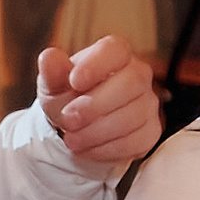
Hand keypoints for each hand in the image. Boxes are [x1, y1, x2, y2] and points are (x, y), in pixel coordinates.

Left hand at [37, 34, 162, 179]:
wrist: (76, 126)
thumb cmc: (68, 98)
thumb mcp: (53, 85)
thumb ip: (52, 71)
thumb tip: (49, 57)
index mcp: (114, 54)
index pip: (116, 50)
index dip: (97, 65)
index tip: (74, 81)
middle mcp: (138, 74)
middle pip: (131, 83)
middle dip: (97, 105)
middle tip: (69, 119)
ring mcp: (148, 103)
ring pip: (132, 116)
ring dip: (97, 131)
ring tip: (71, 139)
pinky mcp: (150, 131)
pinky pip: (135, 141)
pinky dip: (106, 148)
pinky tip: (86, 149)